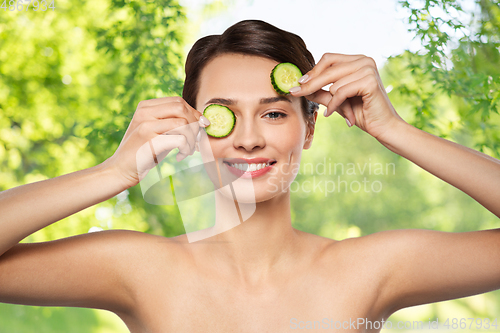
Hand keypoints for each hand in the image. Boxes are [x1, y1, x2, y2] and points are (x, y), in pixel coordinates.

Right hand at [104, 96, 209, 187]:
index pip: (178, 101)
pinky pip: (180, 140)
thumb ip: (172, 121)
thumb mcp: (156, 131)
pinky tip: (180, 156)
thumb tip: (200, 119)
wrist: (121, 169)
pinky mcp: (149, 141)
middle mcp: (145, 112)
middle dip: (194, 125)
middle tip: (195, 141)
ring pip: (184, 124)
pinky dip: (186, 149)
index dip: (193, 113)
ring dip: (192, 140)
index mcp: (145, 107)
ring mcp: (146, 126)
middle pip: (182, 108)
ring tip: (188, 150)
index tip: (199, 128)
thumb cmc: (144, 151)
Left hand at [290, 53, 404, 139]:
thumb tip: (300, 87)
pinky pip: (341, 91)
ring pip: (333, 81)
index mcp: (357, 60)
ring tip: (330, 110)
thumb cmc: (361, 113)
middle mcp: (364, 60)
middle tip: (297, 92)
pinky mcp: (370, 81)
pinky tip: (331, 113)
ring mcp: (368, 69)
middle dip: (311, 82)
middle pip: (328, 67)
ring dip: (328, 99)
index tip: (298, 83)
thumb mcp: (336, 100)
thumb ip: (321, 92)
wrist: (383, 127)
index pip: (329, 58)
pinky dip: (334, 104)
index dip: (312, 71)